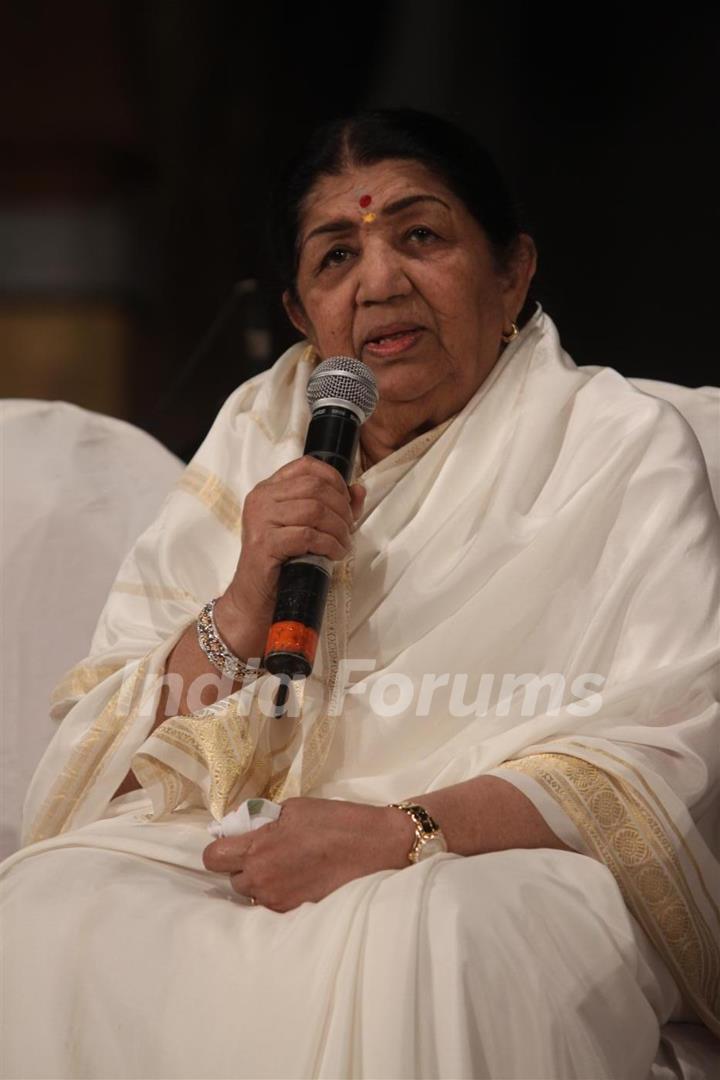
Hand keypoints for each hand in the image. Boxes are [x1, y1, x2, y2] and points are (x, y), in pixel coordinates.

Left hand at [202, 797, 413, 911]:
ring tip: (286, 867)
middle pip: (232, 879)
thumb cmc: (336, 821)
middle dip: (244, 866)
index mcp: (258, 849)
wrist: (375, 847)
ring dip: (261, 882)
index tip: (235, 842)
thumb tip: (247, 828)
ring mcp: (278, 901)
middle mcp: (262, 880)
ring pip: (252, 895)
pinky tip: (300, 880)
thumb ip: (264, 821)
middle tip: (267, 852)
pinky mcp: (295, 913)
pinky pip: (273, 905)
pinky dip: (280, 893)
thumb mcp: (294, 809)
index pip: (212, 858)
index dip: (221, 849)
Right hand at [215, 458, 365, 658]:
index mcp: (268, 489)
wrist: (255, 598)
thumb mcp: (309, 528)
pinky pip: (308, 535)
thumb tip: (359, 489)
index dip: (334, 479)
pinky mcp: (264, 543)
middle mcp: (261, 499)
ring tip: (343, 544)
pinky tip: (334, 554)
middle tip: (348, 528)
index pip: (306, 466)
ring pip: (314, 510)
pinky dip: (329, 544)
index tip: (347, 501)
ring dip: (338, 529)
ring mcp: (260, 519)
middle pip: (315, 487)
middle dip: (341, 508)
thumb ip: (334, 507)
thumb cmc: (283, 562)